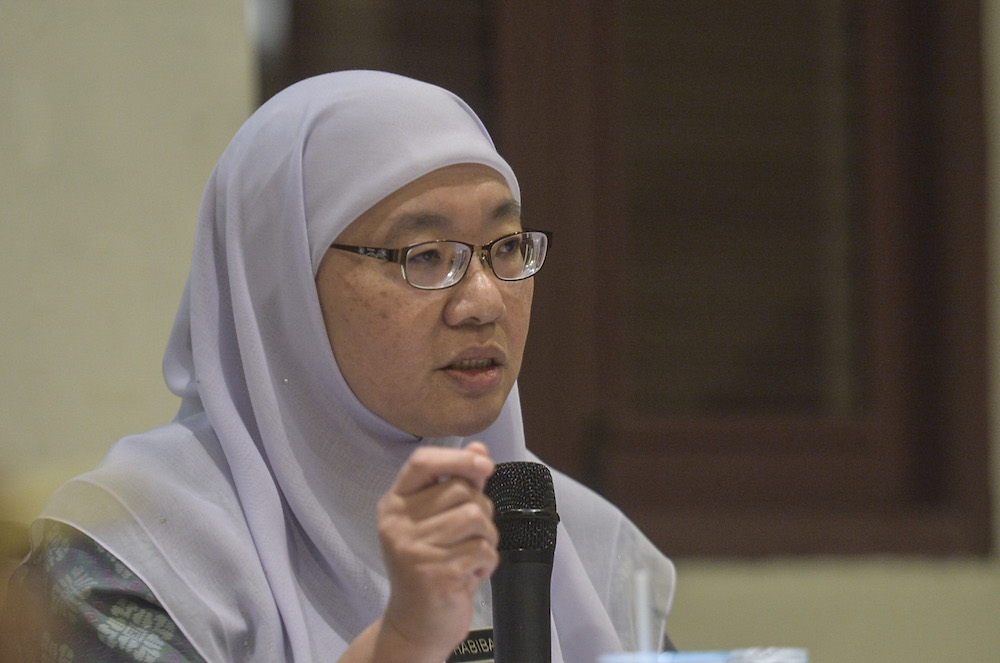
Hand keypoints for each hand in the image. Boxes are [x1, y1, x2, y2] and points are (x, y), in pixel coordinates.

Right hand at [375, 442, 498, 661]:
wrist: (415, 624)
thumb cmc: (430, 565)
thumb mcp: (437, 521)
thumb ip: (457, 483)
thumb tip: (480, 450)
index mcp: (394, 504)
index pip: (422, 462)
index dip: (458, 458)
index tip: (485, 466)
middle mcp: (397, 524)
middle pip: (461, 491)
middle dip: (482, 510)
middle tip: (473, 535)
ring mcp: (413, 550)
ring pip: (476, 518)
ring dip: (487, 537)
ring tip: (472, 554)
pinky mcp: (435, 574)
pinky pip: (483, 550)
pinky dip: (487, 563)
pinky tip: (470, 574)